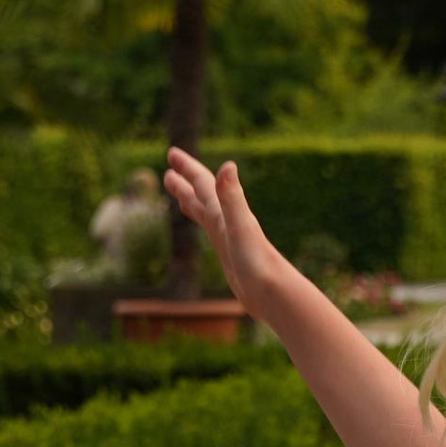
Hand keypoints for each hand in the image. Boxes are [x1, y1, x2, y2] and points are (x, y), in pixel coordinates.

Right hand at [163, 149, 288, 304]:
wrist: (275, 293)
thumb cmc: (258, 262)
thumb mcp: (240, 226)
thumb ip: (232, 197)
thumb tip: (227, 165)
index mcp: (225, 213)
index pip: (203, 184)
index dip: (187, 168)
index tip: (171, 153)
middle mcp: (227, 222)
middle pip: (203, 195)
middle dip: (186, 181)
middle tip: (169, 169)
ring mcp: (229, 238)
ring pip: (206, 213)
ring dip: (192, 201)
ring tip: (180, 195)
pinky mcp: (231, 256)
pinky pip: (213, 233)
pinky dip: (206, 226)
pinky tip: (210, 228)